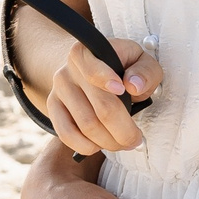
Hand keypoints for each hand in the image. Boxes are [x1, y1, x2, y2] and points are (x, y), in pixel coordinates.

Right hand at [43, 37, 163, 157]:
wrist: (93, 67)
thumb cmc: (121, 67)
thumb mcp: (139, 60)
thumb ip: (144, 71)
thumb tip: (134, 85)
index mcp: (87, 53)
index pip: (93, 68)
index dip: (106, 79)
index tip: (122, 89)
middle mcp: (68, 71)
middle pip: (99, 107)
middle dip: (123, 130)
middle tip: (136, 139)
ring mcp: (58, 90)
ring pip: (86, 126)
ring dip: (109, 142)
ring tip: (122, 142)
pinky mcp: (53, 108)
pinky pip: (66, 135)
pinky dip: (87, 146)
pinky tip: (100, 145)